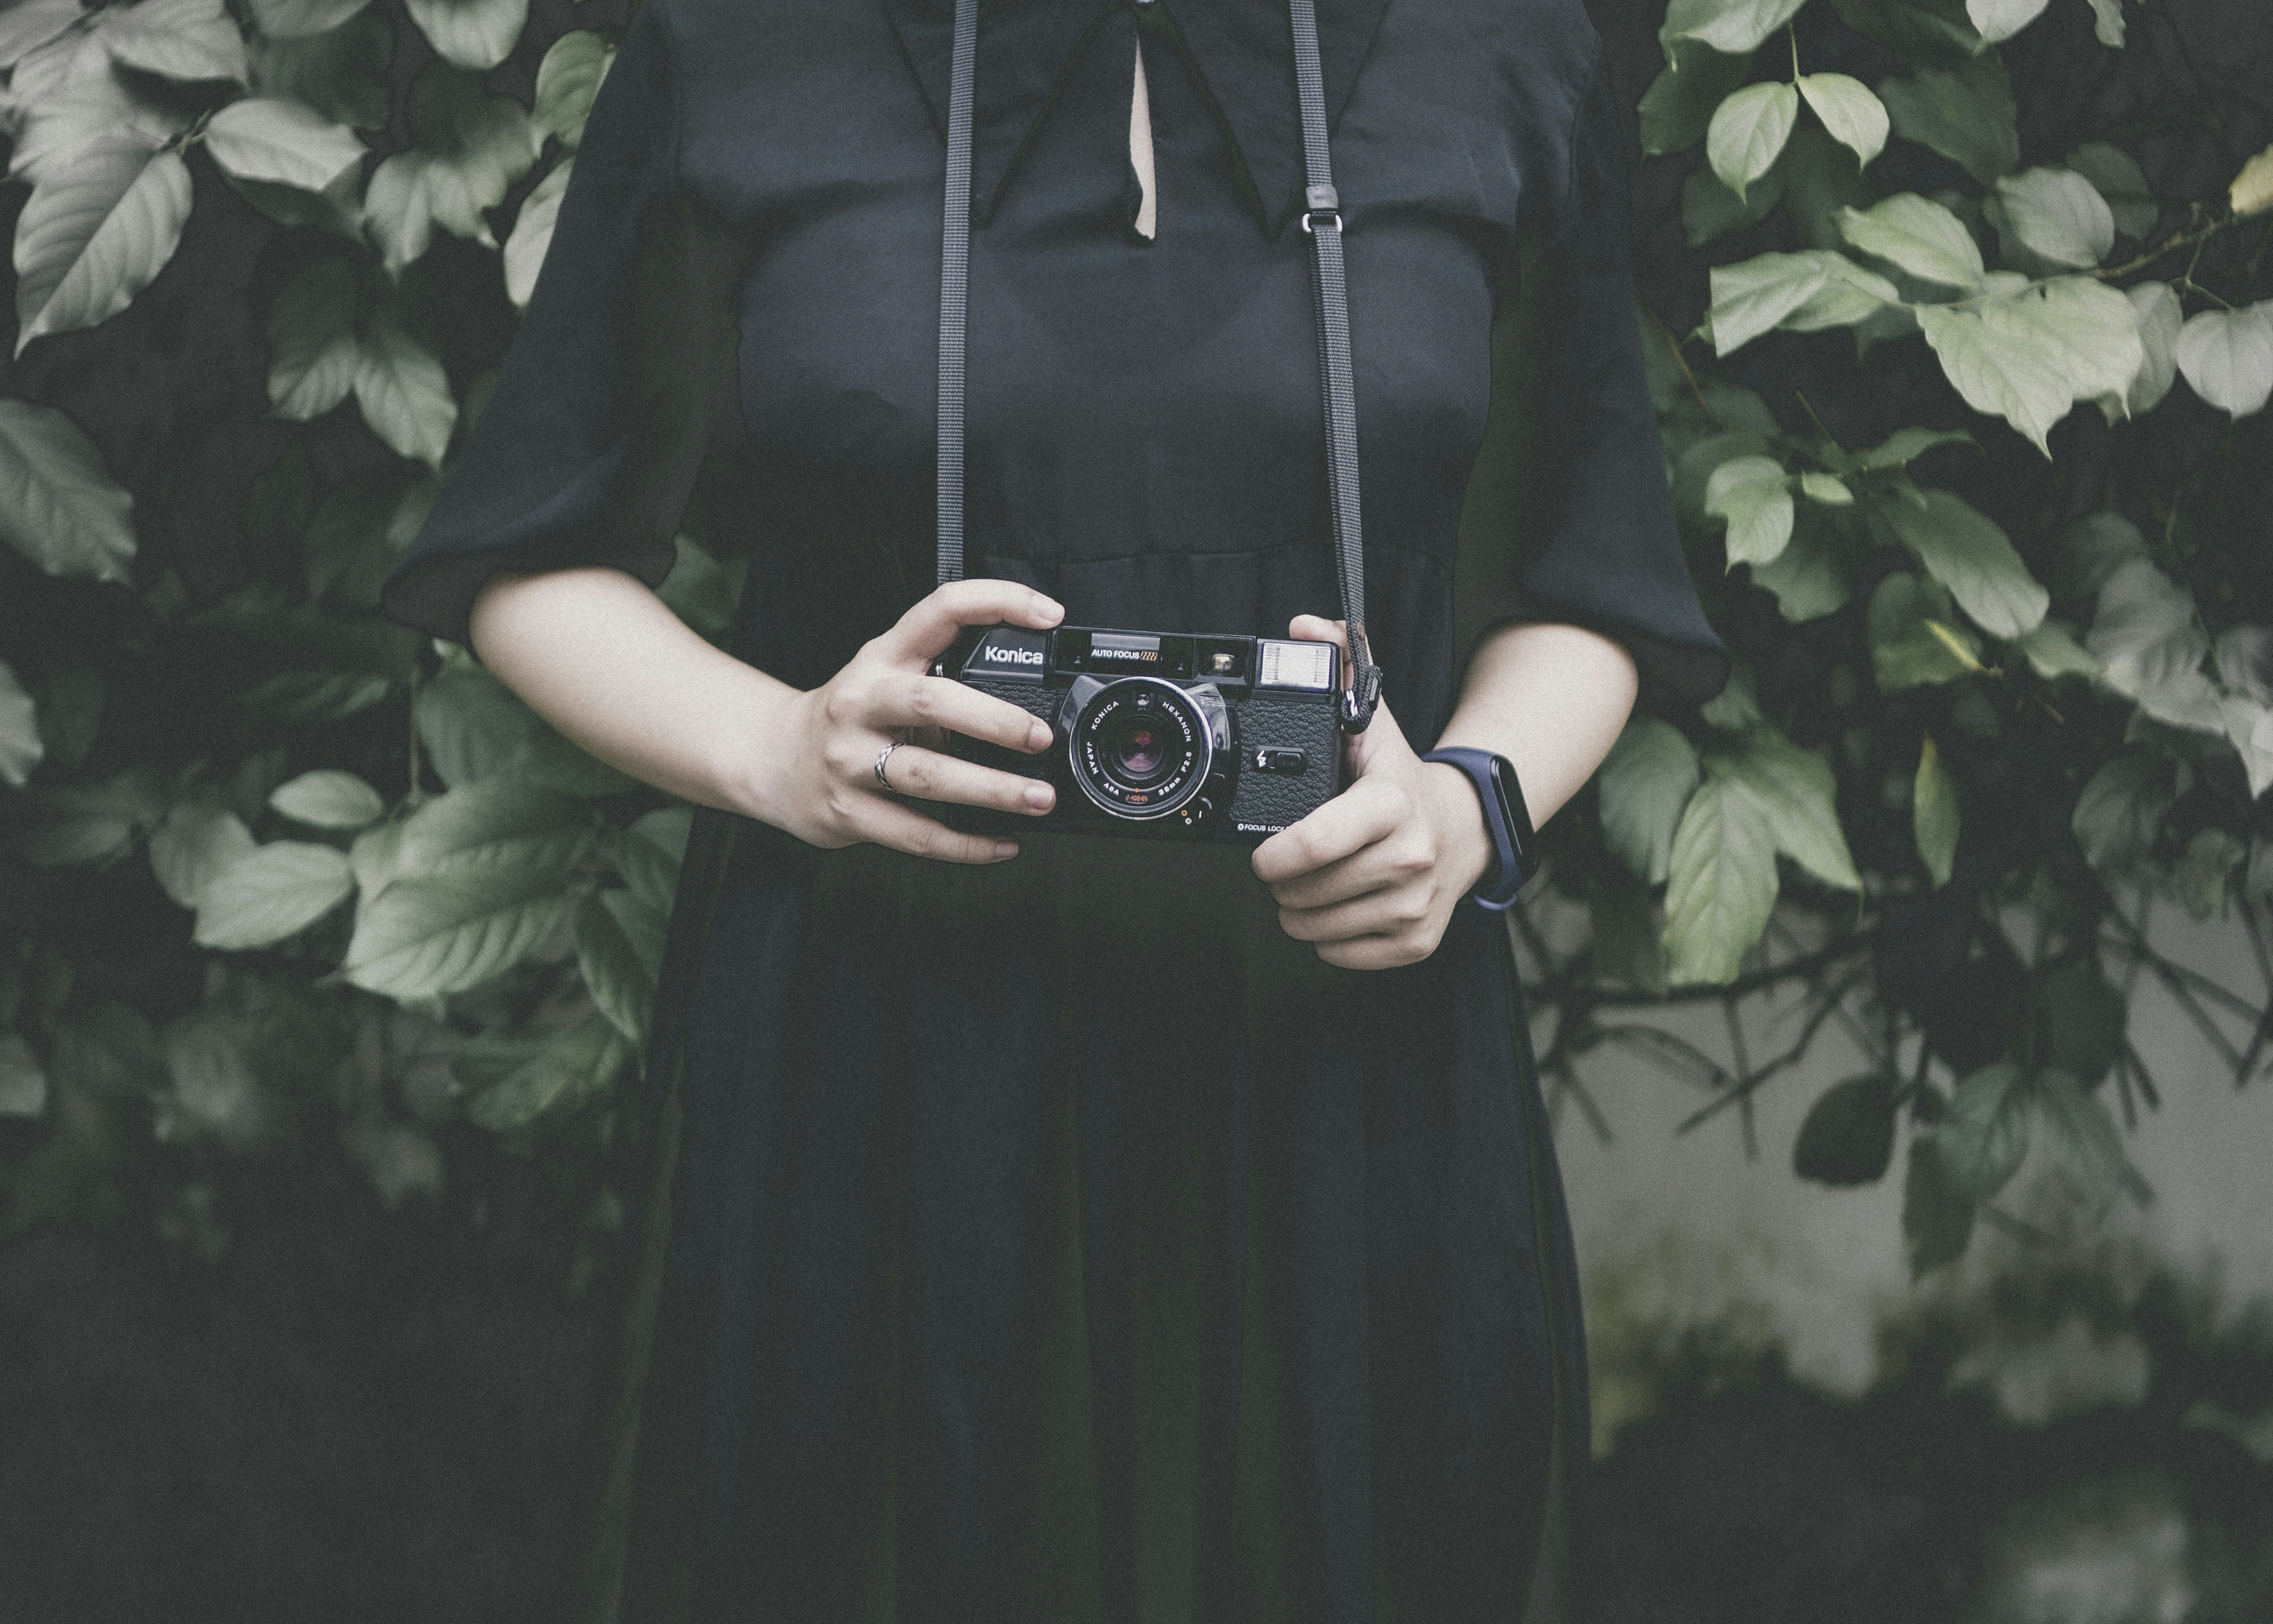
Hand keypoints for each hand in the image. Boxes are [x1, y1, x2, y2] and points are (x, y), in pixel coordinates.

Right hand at [750, 579, 1065, 863]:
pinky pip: (916, 834)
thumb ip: (944, 677)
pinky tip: (1002, 844)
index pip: (941, 610)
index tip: (1047, 615)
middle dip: (994, 721)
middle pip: (931, 701)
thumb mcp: (887, 675)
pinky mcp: (848, 811)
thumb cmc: (851, 717)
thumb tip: (1032, 706)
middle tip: (1040, 737)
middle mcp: (863, 702)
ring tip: (1036, 797)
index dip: (997, 602)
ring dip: (991, 791)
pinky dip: (965, 845)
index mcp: (883, 657)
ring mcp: (850, 759)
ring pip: (927, 776)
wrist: (774, 760)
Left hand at [1251, 616, 1494, 968]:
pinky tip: (1338, 907)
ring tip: (1311, 883)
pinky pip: (1340, 955)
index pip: (1312, 844)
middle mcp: (1409, 858)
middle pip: (1305, 891)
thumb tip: (1304, 627)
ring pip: (1314, 927)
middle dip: (1282, 881)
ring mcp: (1415, 905)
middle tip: (1289, 862)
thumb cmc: (1403, 778)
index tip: (1262, 852)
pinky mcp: (1416, 942)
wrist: (1469, 828)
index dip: (1272, 856)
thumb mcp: (1373, 720)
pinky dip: (1327, 938)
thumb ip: (1338, 667)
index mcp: (1392, 805)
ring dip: (1298, 910)